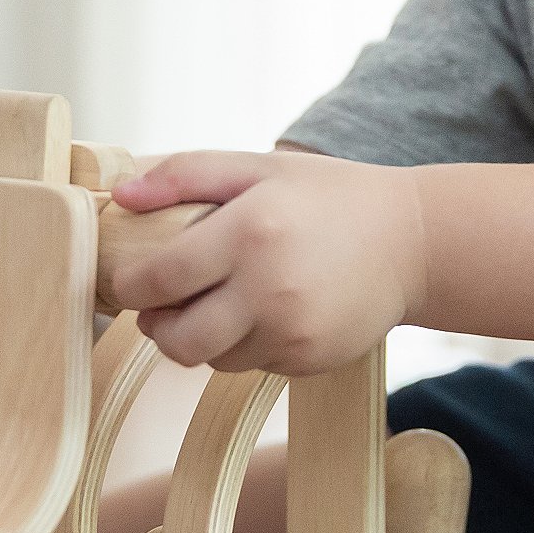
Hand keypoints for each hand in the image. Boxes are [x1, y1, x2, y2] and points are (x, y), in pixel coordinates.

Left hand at [108, 148, 427, 373]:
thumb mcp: (258, 167)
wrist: (412, 241)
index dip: (130, 285)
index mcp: (248, 232)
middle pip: (177, 339)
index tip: (129, 279)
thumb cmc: (328, 197)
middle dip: (158, 325)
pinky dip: (246, 345)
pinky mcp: (309, 360)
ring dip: (203, 337)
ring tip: (223, 302)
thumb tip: (121, 195)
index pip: (158, 279)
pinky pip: (252, 365)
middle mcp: (268, 288)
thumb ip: (185, 173)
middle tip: (165, 305)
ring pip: (211, 359)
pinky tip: (268, 312)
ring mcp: (291, 331)